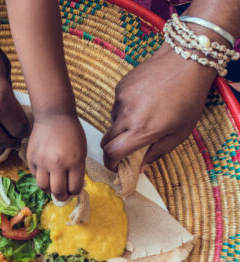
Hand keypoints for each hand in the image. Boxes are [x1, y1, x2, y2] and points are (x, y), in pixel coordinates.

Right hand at [27, 115, 85, 200]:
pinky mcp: (31, 158)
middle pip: (58, 192)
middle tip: (63, 194)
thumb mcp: (81, 151)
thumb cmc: (71, 132)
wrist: (54, 116)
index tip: (74, 189)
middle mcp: (57, 164)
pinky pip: (35, 176)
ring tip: (53, 184)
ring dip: (49, 189)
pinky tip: (46, 171)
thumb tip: (71, 187)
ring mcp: (42, 161)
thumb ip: (77, 170)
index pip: (74, 188)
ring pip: (43, 187)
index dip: (75, 192)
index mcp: (74, 162)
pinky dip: (41, 177)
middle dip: (63, 196)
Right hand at [100, 43, 216, 171]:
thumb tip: (141, 167)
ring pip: (113, 122)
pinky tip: (143, 101)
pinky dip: (126, 109)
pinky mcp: (120, 87)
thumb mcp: (181, 132)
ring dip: (122, 126)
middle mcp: (127, 115)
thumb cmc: (189, 97)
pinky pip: (117, 105)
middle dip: (111, 148)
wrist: (186, 60)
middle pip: (106, 140)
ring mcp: (121, 99)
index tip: (114, 167)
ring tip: (143, 117)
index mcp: (143, 130)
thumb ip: (158, 152)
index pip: (113, 152)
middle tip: (123, 149)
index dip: (110, 163)